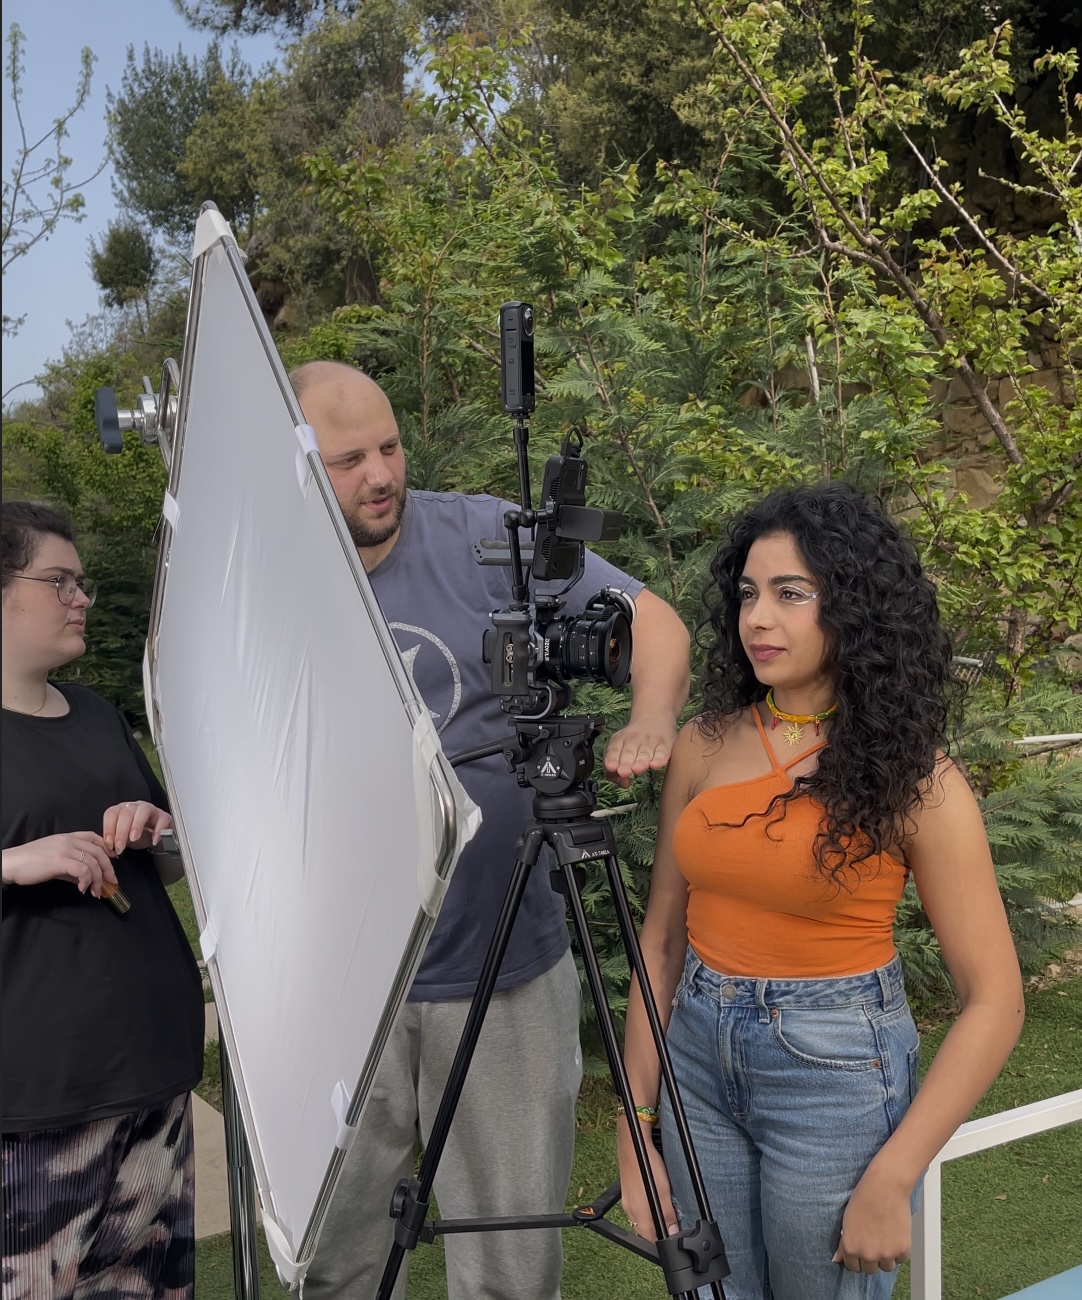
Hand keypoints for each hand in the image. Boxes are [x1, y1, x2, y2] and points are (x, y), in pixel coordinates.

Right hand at [1, 833, 117, 896]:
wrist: (11, 864)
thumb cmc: (31, 863)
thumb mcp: (55, 861)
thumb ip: (71, 867)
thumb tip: (86, 878)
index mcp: (68, 837)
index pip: (94, 837)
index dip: (107, 848)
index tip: (114, 860)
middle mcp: (69, 840)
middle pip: (99, 852)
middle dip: (108, 868)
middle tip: (111, 882)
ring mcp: (64, 849)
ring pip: (93, 862)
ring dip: (97, 879)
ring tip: (95, 892)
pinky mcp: (59, 861)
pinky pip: (83, 870)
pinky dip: (86, 881)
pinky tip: (82, 889)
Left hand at [102, 801, 171, 853]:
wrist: (157, 837)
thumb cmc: (138, 836)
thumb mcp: (123, 838)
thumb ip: (114, 841)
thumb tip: (106, 848)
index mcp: (121, 810)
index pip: (111, 813)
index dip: (108, 829)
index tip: (109, 845)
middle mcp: (135, 807)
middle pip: (126, 813)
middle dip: (121, 832)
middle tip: (120, 847)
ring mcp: (151, 810)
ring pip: (143, 810)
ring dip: (137, 825)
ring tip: (134, 839)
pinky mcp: (164, 816)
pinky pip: (162, 819)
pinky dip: (158, 830)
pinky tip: (154, 840)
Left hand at [603, 715, 677, 788]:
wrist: (655, 716)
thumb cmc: (634, 740)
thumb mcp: (620, 748)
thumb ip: (616, 769)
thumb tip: (624, 784)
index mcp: (620, 740)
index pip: (613, 750)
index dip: (612, 759)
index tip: (611, 767)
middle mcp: (634, 740)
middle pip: (628, 753)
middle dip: (625, 763)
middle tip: (623, 771)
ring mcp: (650, 741)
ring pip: (645, 754)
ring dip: (640, 762)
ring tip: (637, 769)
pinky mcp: (665, 745)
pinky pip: (662, 753)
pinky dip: (659, 759)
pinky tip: (655, 765)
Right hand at [616, 1116, 679, 1239]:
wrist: (633, 1142)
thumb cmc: (647, 1162)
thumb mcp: (663, 1190)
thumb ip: (667, 1214)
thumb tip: (672, 1234)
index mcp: (637, 1211)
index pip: (649, 1239)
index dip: (662, 1241)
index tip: (673, 1236)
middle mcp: (629, 1209)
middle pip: (644, 1231)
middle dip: (658, 1231)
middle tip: (672, 1223)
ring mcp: (626, 1201)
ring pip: (640, 1220)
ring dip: (652, 1220)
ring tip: (665, 1210)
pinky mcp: (627, 1193)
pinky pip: (637, 1209)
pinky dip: (646, 1210)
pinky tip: (654, 1199)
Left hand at [833, 1170, 912, 1273]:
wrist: (885, 1188)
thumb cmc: (863, 1199)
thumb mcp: (847, 1221)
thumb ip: (843, 1244)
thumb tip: (837, 1260)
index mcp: (851, 1248)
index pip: (853, 1267)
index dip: (857, 1258)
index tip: (861, 1249)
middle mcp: (868, 1255)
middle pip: (870, 1270)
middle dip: (871, 1259)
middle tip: (874, 1242)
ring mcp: (886, 1254)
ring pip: (886, 1267)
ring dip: (886, 1257)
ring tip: (885, 1238)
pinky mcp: (902, 1250)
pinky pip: (900, 1259)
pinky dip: (899, 1251)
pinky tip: (895, 1235)